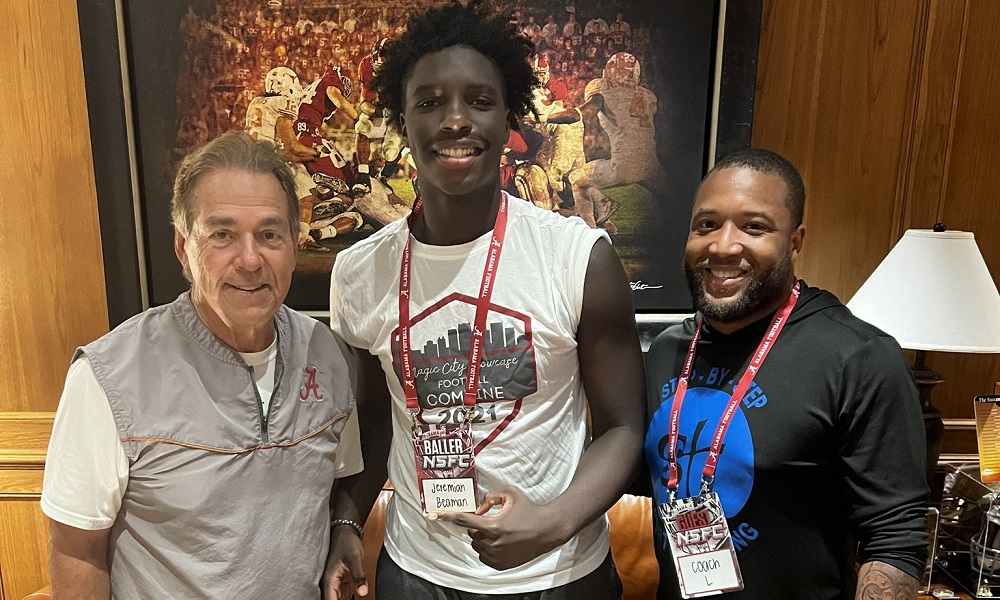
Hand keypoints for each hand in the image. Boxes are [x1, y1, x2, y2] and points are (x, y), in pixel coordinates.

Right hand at [322, 526, 367, 598]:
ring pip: (337, 598)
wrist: (345, 531)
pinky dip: (348, 597)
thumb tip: (363, 592)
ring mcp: (334, 581)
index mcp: (328, 579)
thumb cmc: (346, 541)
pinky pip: (342, 594)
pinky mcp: (340, 580)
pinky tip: (357, 593)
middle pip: (333, 599)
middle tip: (353, 597)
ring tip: (355, 593)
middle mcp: (328, 582)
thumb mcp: (355, 558)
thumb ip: (359, 575)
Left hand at [429, 486, 568, 570]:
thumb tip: (480, 506)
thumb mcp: (510, 494)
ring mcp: (496, 556)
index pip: (465, 520)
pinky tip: (503, 542)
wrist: (547, 530)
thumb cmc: (529, 510)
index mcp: (493, 525)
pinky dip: (489, 549)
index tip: (434, 515)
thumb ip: (491, 495)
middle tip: (494, 521)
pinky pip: (485, 556)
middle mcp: (492, 543)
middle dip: (479, 526)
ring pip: (478, 545)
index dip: (448, 516)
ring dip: (484, 538)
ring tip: (502, 532)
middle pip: (472, 534)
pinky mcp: (501, 565)